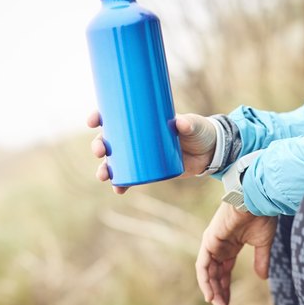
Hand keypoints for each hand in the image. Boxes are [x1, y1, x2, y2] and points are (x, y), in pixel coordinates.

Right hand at [87, 111, 216, 193]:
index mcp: (141, 119)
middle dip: (99, 146)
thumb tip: (180, 124)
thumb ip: (189, 123)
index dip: (100, 117)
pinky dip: (121, 183)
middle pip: (110, 140)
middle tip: (100, 151)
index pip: (115, 116)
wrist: (210, 151)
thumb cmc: (199, 131)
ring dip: (105, 168)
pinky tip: (117, 189)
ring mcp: (141, 155)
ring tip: (103, 175)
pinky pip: (130, 178)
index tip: (93, 121)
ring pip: (115, 161)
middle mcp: (137, 137)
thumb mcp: (194, 124)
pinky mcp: (149, 170)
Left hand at [196, 202, 277, 304]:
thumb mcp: (263, 244)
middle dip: (220, 296)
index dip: (226, 290)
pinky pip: (203, 266)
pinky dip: (205, 281)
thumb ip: (261, 261)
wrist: (258, 199)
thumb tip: (262, 278)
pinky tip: (211, 296)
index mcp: (230, 247)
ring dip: (213, 292)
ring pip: (208, 274)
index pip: (224, 273)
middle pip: (215, 277)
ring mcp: (212, 243)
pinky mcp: (209, 241)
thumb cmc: (262, 216)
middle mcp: (219, 246)